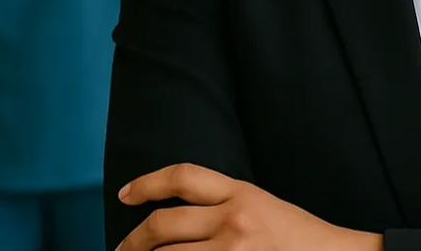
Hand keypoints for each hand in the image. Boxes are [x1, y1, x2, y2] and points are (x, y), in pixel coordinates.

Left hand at [115, 163, 381, 250]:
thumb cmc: (299, 237)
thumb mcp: (261, 206)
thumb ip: (224, 204)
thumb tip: (177, 218)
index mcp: (241, 192)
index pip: (183, 177)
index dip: (146, 183)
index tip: (125, 194)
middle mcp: (233, 219)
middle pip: (163, 224)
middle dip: (133, 240)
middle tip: (122, 249)